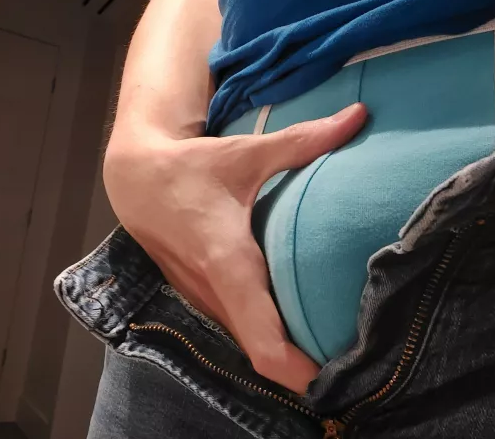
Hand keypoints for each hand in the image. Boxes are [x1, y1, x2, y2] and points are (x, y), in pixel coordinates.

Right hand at [103, 103, 367, 393]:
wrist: (134, 178)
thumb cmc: (190, 166)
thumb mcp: (246, 152)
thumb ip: (305, 140)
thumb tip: (359, 116)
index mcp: (228, 261)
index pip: (260, 336)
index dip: (295, 369)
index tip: (334, 380)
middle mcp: (214, 291)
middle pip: (260, 351)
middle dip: (302, 366)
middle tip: (353, 363)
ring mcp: (202, 298)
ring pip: (247, 340)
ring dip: (283, 351)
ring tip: (331, 344)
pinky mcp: (199, 295)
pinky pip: (237, 324)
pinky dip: (264, 331)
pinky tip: (294, 319)